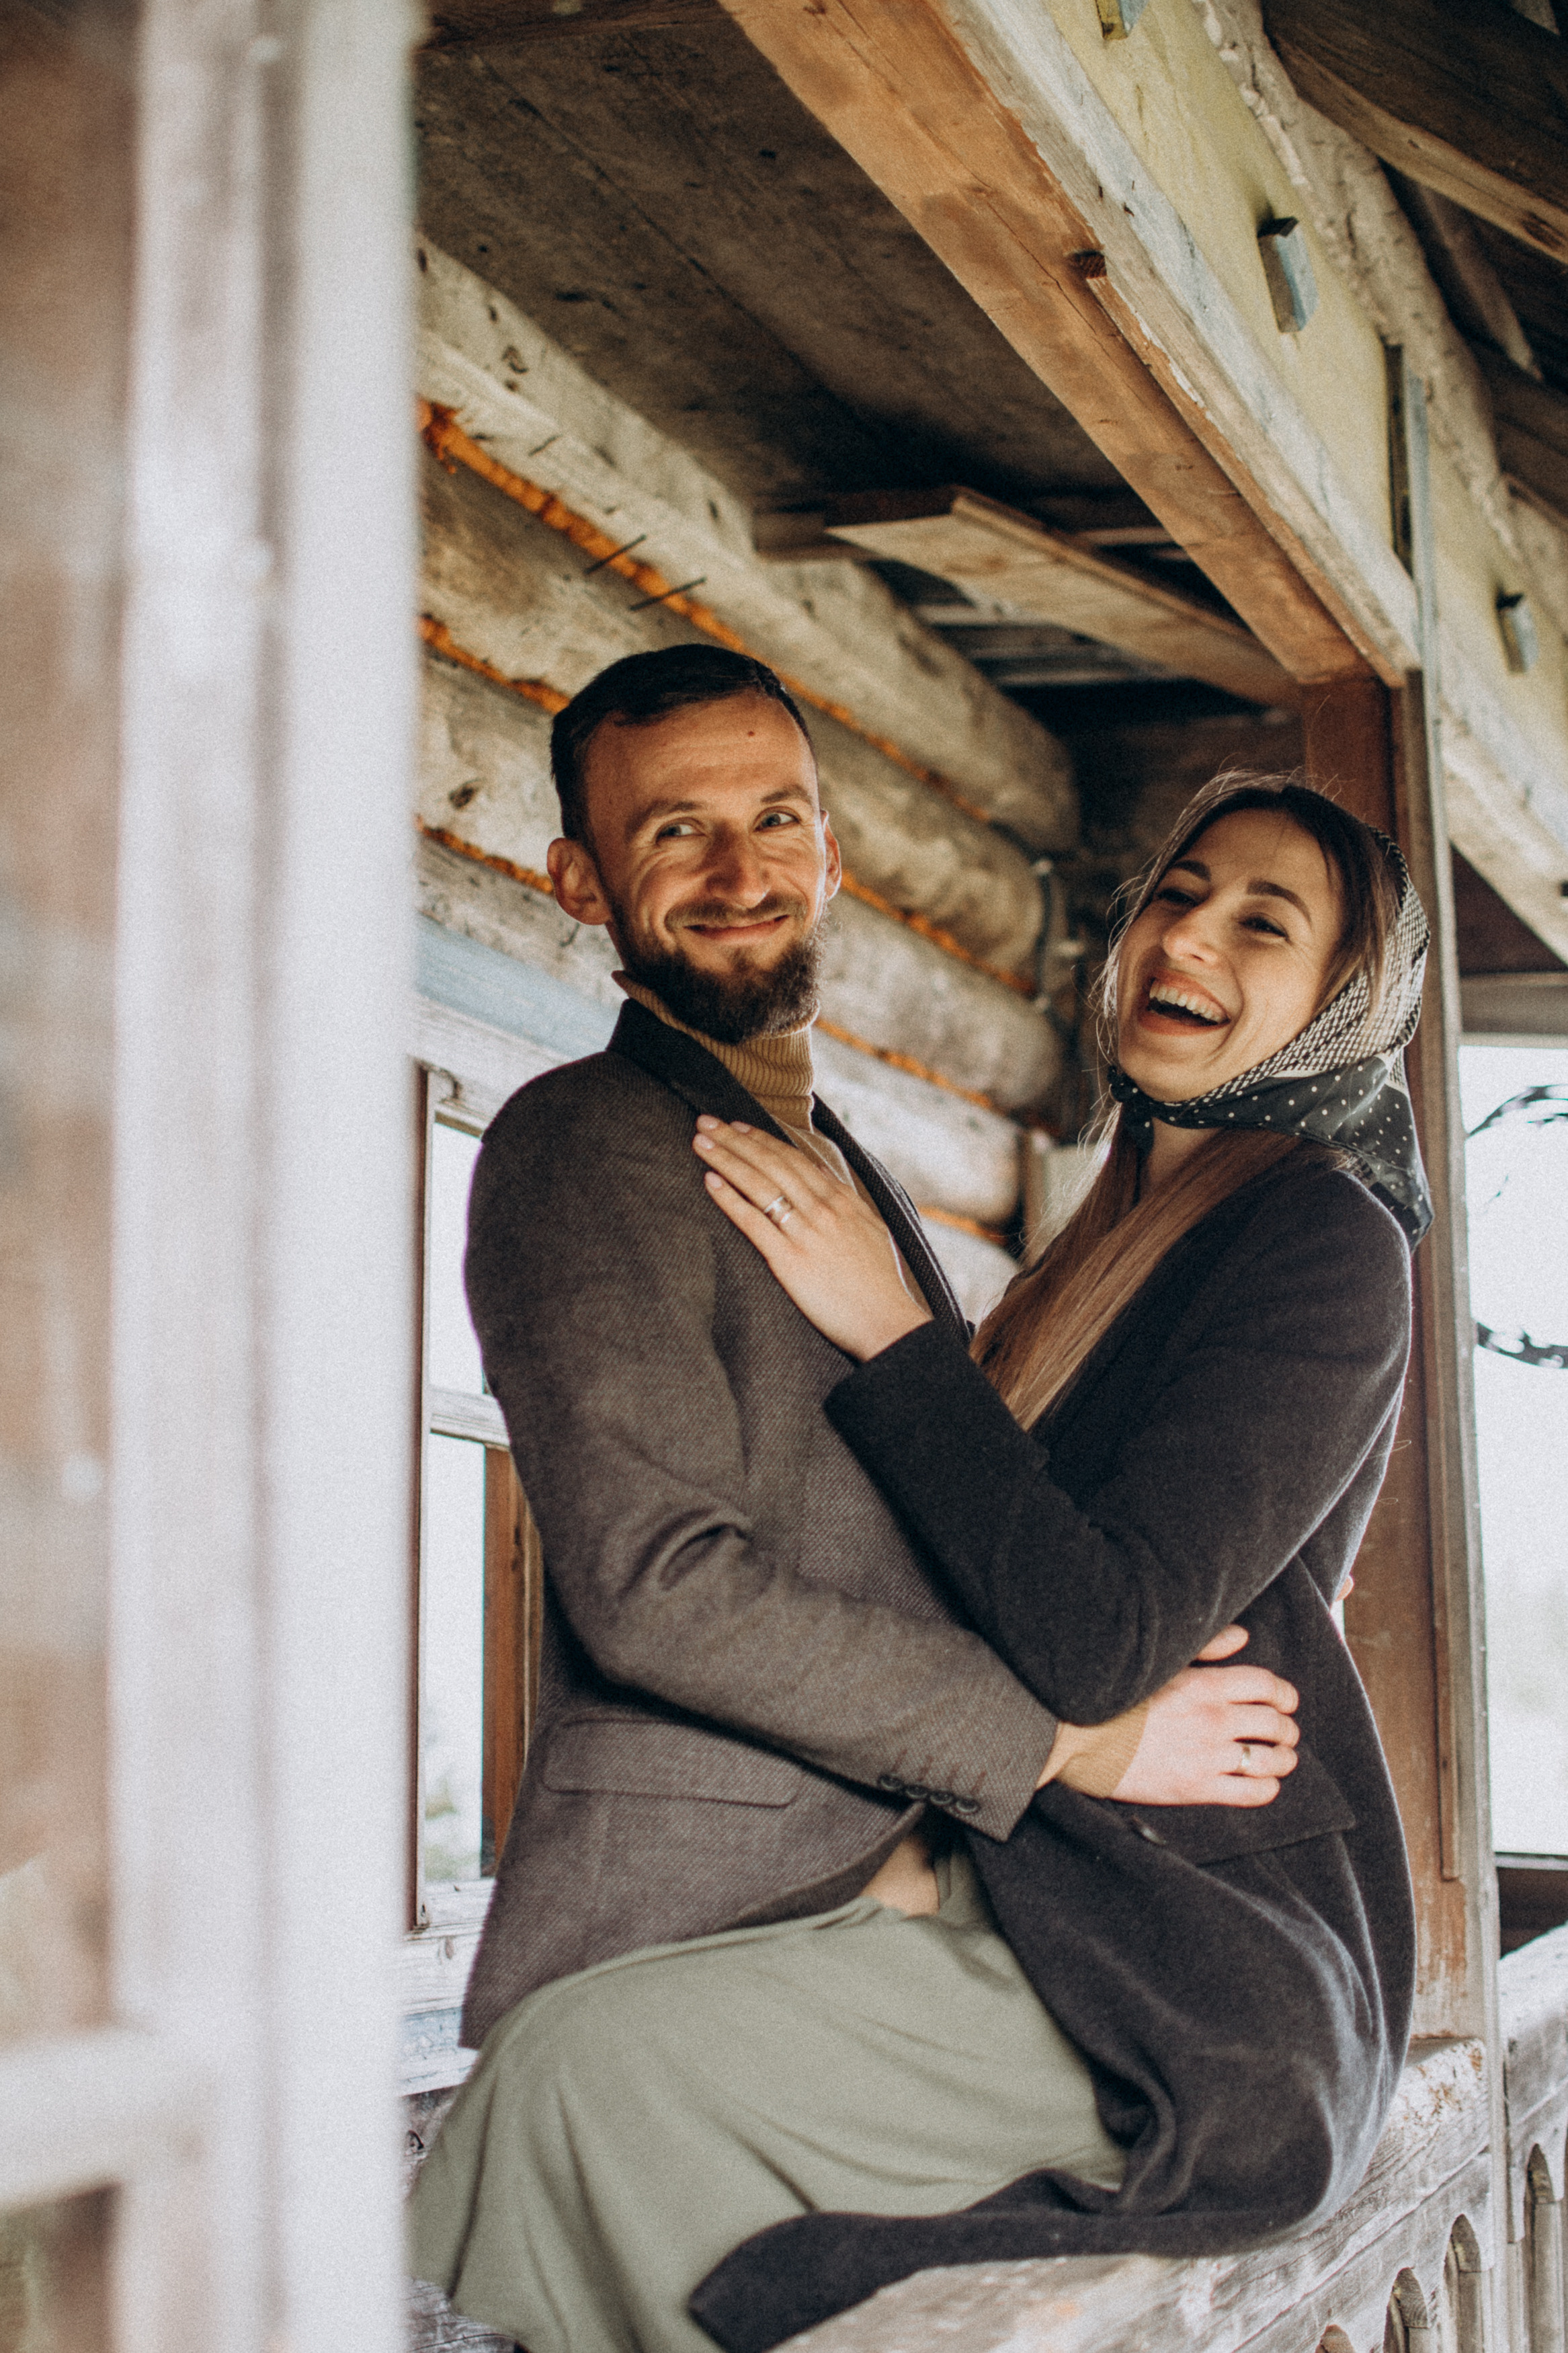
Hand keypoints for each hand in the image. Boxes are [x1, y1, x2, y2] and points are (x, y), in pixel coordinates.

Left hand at [693, 1116, 931, 1360]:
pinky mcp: (789, 1261)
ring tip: (700, 1141)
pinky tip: (709, 1181)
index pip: (793, 1159)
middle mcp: (822, 1209)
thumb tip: (822, 1171)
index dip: (761, 1139)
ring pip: (759, 1184)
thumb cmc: (879, 1282)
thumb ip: (846, 1198)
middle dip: (735, 1139)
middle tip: (706, 1120)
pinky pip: (753, 1223)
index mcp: (841, 1201)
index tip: (736, 1125)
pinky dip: (730, 1199)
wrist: (887, 1321)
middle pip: (770, 1163)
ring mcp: (805, 1233)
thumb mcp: (871, 1229)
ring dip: (726, 1159)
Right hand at [1114, 1626, 1299, 1807]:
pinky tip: (1265, 1784)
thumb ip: (1207, 1648)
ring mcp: (1208, 1756)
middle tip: (1285, 1732)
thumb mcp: (1163, 1664)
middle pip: (1273, 1724)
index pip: (1266, 1686)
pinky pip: (1250, 1793)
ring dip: (1284, 1759)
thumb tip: (1242, 1637)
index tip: (1287, 1701)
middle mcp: (1214, 1720)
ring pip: (1269, 1760)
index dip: (1285, 1694)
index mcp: (1206, 1685)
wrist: (1083, 1739)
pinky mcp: (1197, 1788)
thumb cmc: (1119, 1697)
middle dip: (1287, 1728)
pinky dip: (1267, 1789)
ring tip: (1283, 1758)